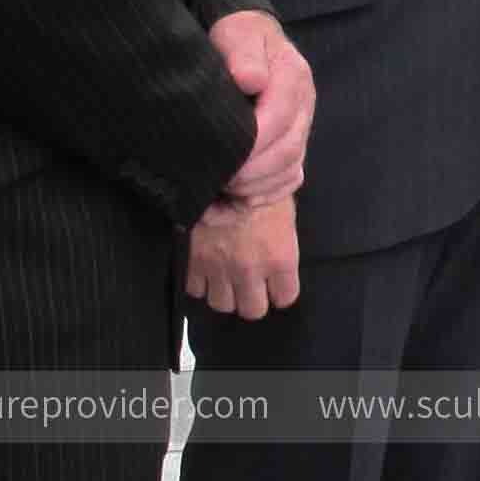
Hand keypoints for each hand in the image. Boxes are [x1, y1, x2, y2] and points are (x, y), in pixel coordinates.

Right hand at [186, 196, 299, 318]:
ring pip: (222, 304)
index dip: (280, 291)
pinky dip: (199, 282)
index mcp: (280, 257)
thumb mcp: (283, 212)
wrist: (221, 170)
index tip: (275, 284)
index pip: (286, 297)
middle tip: (248, 283)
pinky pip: (195, 291)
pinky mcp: (194, 263)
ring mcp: (220, 269)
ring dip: (224, 292)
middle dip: (251, 298)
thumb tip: (279, 254)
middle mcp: (251, 270)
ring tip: (224, 276)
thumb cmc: (257, 184)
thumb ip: (282, 241)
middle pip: (253, 310)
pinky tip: (205, 268)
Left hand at [208, 8, 311, 203]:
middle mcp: (303, 108)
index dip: (251, 146)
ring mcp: (300, 131)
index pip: (279, 121)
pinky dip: (260, 198)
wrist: (247, 40)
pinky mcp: (292, 148)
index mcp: (293, 79)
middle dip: (249, 173)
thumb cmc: (237, 37)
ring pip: (288, 173)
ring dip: (253, 189)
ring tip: (218, 190)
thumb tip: (251, 79)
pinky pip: (286, 183)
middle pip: (287, 153)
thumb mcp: (237, 33)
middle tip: (214, 179)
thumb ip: (244, 53)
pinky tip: (228, 202)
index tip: (220, 157)